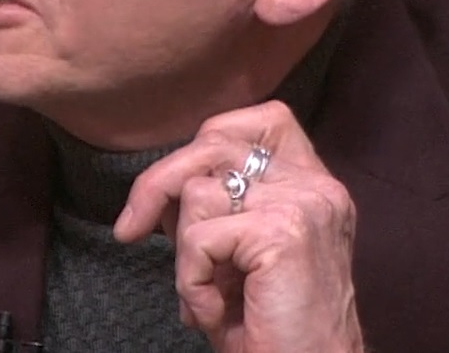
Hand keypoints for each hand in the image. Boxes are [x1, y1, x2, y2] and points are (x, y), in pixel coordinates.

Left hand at [113, 100, 363, 352]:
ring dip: (183, 253)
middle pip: (215, 142)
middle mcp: (316, 186)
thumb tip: (160, 191)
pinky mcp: (281, 233)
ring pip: (198, 192)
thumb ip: (222, 209)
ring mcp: (303, 205)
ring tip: (206, 296)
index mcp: (315, 185)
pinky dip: (189, 281)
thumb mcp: (245, 255)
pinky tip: (212, 312)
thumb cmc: (276, 329)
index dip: (207, 143)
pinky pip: (198, 238)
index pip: (261, 118)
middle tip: (132, 228)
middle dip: (160, 183)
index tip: (172, 190)